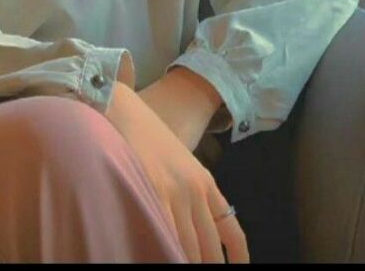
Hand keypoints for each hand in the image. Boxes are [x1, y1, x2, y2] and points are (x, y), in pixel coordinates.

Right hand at [106, 82, 248, 263]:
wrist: (124, 109)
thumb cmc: (146, 135)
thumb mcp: (178, 162)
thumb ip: (189, 192)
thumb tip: (192, 226)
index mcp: (205, 182)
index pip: (231, 229)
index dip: (238, 255)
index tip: (240, 269)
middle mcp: (195, 191)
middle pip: (209, 247)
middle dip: (207, 265)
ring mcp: (174, 194)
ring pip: (187, 247)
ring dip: (185, 261)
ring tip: (181, 268)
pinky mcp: (152, 193)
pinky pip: (165, 234)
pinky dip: (164, 249)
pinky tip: (162, 255)